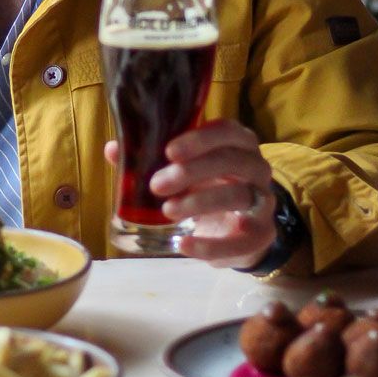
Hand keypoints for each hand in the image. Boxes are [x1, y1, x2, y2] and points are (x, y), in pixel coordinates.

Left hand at [104, 119, 276, 268]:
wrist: (238, 229)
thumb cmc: (207, 187)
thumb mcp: (183, 171)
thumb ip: (150, 160)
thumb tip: (114, 150)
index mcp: (238, 144)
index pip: (227, 132)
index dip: (200, 139)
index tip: (169, 151)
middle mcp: (256, 168)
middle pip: (233, 161)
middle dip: (193, 171)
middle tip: (156, 185)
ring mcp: (263, 201)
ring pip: (239, 196)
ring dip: (200, 202)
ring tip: (167, 211)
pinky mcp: (262, 235)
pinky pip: (241, 239)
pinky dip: (212, 244)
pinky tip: (184, 244)